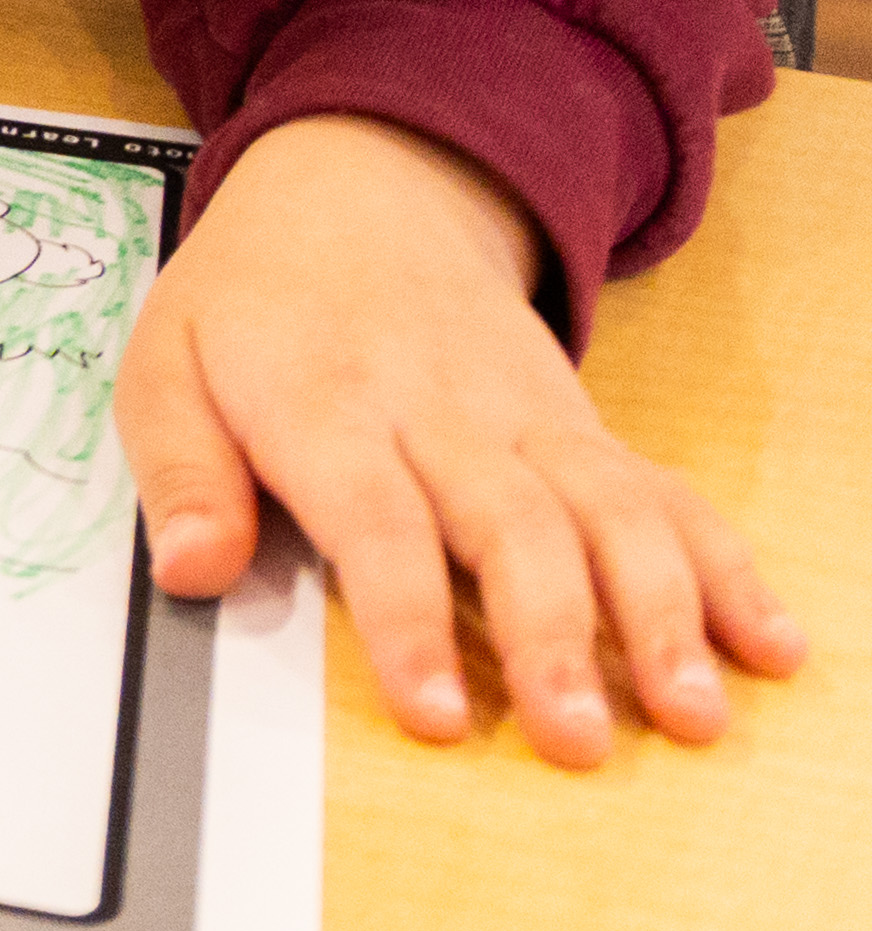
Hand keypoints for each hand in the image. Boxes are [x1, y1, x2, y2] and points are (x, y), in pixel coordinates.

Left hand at [118, 112, 802, 766]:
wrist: (361, 191)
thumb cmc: (254, 301)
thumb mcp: (165, 363)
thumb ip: (178, 472)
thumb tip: (189, 571)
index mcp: (327, 404)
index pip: (377, 522)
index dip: (409, 621)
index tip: (438, 713)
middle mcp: (442, 412)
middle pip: (512, 527)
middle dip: (554, 636)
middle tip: (576, 739)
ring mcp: (528, 418)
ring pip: (610, 513)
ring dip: (659, 615)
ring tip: (691, 712)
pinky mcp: (584, 426)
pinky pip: (664, 494)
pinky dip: (723, 567)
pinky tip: (765, 641)